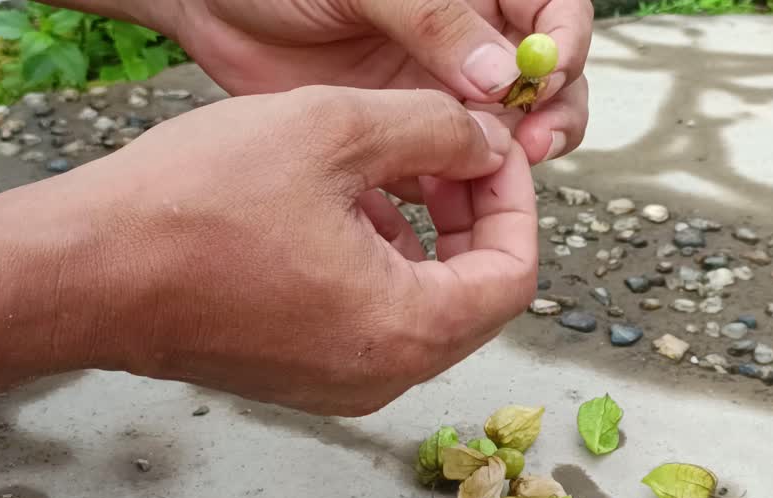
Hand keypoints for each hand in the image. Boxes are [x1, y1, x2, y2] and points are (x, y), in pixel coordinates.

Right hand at [72, 87, 538, 415]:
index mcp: (407, 330)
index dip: (515, 199)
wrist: (82, 272)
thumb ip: (434, 130)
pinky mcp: (300, 375)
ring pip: (422, 305)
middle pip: (474, 294)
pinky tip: (337, 206)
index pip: (514, 274)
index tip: (489, 149)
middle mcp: (382, 375)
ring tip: (382, 169)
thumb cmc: (191, 209)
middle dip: (470, 214)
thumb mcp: (332, 132)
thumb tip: (485, 142)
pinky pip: (371, 319)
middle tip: (444, 152)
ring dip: (423, 233)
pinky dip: (377, 262)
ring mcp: (339, 383)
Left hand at [168, 0, 590, 166]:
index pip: (554, 14)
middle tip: (530, 148)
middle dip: (550, 116)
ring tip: (485, 182)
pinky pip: (447, 170)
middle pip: (546, 84)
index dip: (563, 49)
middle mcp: (468, 42)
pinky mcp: (402, 135)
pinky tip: (436, 202)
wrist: (210, 7)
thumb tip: (503, 76)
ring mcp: (438, 91)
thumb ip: (434, 22)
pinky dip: (451, 191)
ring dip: (506, 162)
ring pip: (503, 135)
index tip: (544, 81)